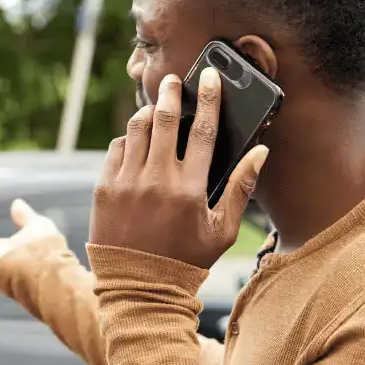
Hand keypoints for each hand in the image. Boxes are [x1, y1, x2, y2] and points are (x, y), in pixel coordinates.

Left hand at [90, 68, 269, 269]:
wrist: (138, 287)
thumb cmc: (185, 260)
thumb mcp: (221, 230)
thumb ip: (241, 187)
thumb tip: (260, 151)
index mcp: (189, 188)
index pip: (203, 130)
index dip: (208, 98)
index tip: (209, 77)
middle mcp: (156, 180)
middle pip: (165, 119)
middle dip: (170, 93)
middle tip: (172, 80)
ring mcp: (126, 183)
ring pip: (136, 129)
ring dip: (147, 112)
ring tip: (154, 107)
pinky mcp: (103, 189)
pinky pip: (116, 149)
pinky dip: (127, 139)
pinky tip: (136, 140)